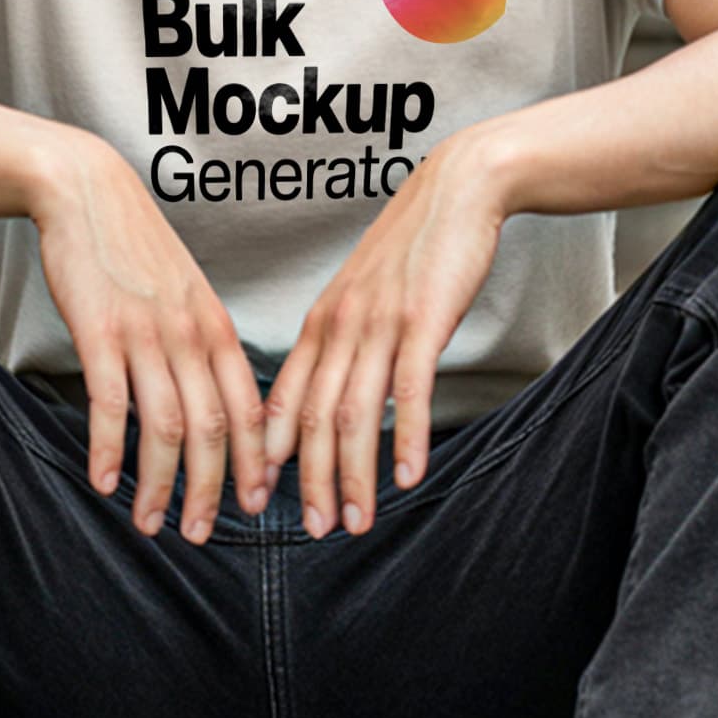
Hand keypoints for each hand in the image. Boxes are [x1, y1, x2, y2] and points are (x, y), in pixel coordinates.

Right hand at [30, 134, 271, 544]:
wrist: (87, 190)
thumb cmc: (135, 247)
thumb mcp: (187, 292)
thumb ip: (202, 343)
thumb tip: (214, 399)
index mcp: (218, 328)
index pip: (250, 408)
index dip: (255, 463)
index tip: (256, 506)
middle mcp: (191, 335)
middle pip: (213, 429)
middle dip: (211, 490)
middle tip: (200, 535)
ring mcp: (146, 333)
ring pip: (164, 426)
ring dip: (158, 484)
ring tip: (148, 524)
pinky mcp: (100, 330)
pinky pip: (110, 402)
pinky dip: (107, 449)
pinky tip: (102, 483)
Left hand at [259, 133, 506, 537]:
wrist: (456, 188)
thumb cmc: (414, 246)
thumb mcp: (363, 294)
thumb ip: (344, 342)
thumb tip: (331, 393)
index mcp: (320, 322)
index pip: (281, 398)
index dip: (269, 453)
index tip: (262, 496)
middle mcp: (339, 326)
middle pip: (312, 418)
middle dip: (309, 481)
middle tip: (314, 530)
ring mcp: (378, 324)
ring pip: (354, 413)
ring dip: (353, 475)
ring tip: (358, 521)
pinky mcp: (422, 321)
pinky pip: (407, 390)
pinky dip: (405, 438)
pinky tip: (409, 476)